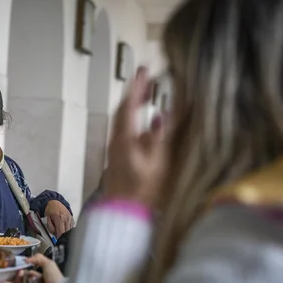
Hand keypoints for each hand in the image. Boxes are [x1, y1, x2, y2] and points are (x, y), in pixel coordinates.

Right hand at [0, 254, 64, 282]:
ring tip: (8, 271)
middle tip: (10, 267)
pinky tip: (0, 281)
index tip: (17, 263)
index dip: (24, 267)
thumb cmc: (53, 277)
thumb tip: (25, 260)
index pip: (30, 272)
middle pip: (22, 278)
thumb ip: (37, 258)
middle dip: (16, 272)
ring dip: (12, 277)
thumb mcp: (48, 263)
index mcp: (41, 277)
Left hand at [44, 200, 73, 238]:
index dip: (59, 238)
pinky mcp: (72, 219)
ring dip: (65, 232)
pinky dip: (67, 229)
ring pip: (69, 231)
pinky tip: (63, 226)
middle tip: (57, 234)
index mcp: (59, 219)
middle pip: (66, 233)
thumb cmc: (50, 210)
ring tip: (60, 228)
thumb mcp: (47, 219)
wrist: (55, 202)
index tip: (57, 240)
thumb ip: (51, 228)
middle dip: (61, 235)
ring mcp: (70, 219)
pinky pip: (71, 227)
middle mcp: (66, 219)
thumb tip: (55, 234)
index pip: (61, 233)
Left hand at [105, 66, 167, 205]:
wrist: (124, 213)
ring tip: (150, 94)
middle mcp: (118, 140)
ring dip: (135, 105)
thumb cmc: (142, 190)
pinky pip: (127, 130)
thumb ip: (160, 137)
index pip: (130, 106)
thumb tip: (164, 113)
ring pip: (124, 120)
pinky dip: (136, 119)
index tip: (144, 69)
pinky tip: (147, 122)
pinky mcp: (120, 157)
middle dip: (137, 92)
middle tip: (150, 78)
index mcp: (125, 138)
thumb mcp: (156, 163)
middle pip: (124, 110)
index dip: (138, 86)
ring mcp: (117, 149)